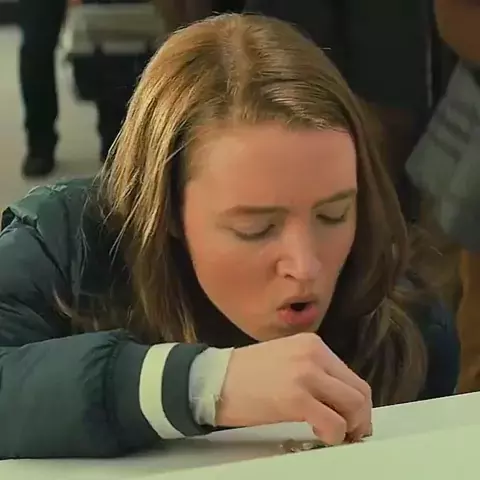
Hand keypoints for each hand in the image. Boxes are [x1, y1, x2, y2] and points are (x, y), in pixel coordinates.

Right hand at [216, 333, 371, 445]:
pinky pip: (334, 423)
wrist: (216, 379)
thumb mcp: (287, 358)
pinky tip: (319, 435)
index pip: (351, 376)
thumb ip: (314, 370)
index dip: (357, 403)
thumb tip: (337, 398)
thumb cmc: (247, 373)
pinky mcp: (297, 398)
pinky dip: (333, 436)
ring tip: (333, 435)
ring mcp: (306, 374)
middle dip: (360, 418)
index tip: (351, 420)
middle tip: (350, 433)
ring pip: (353, 406)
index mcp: (312, 344)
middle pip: (359, 391)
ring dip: (350, 427)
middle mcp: (314, 354)